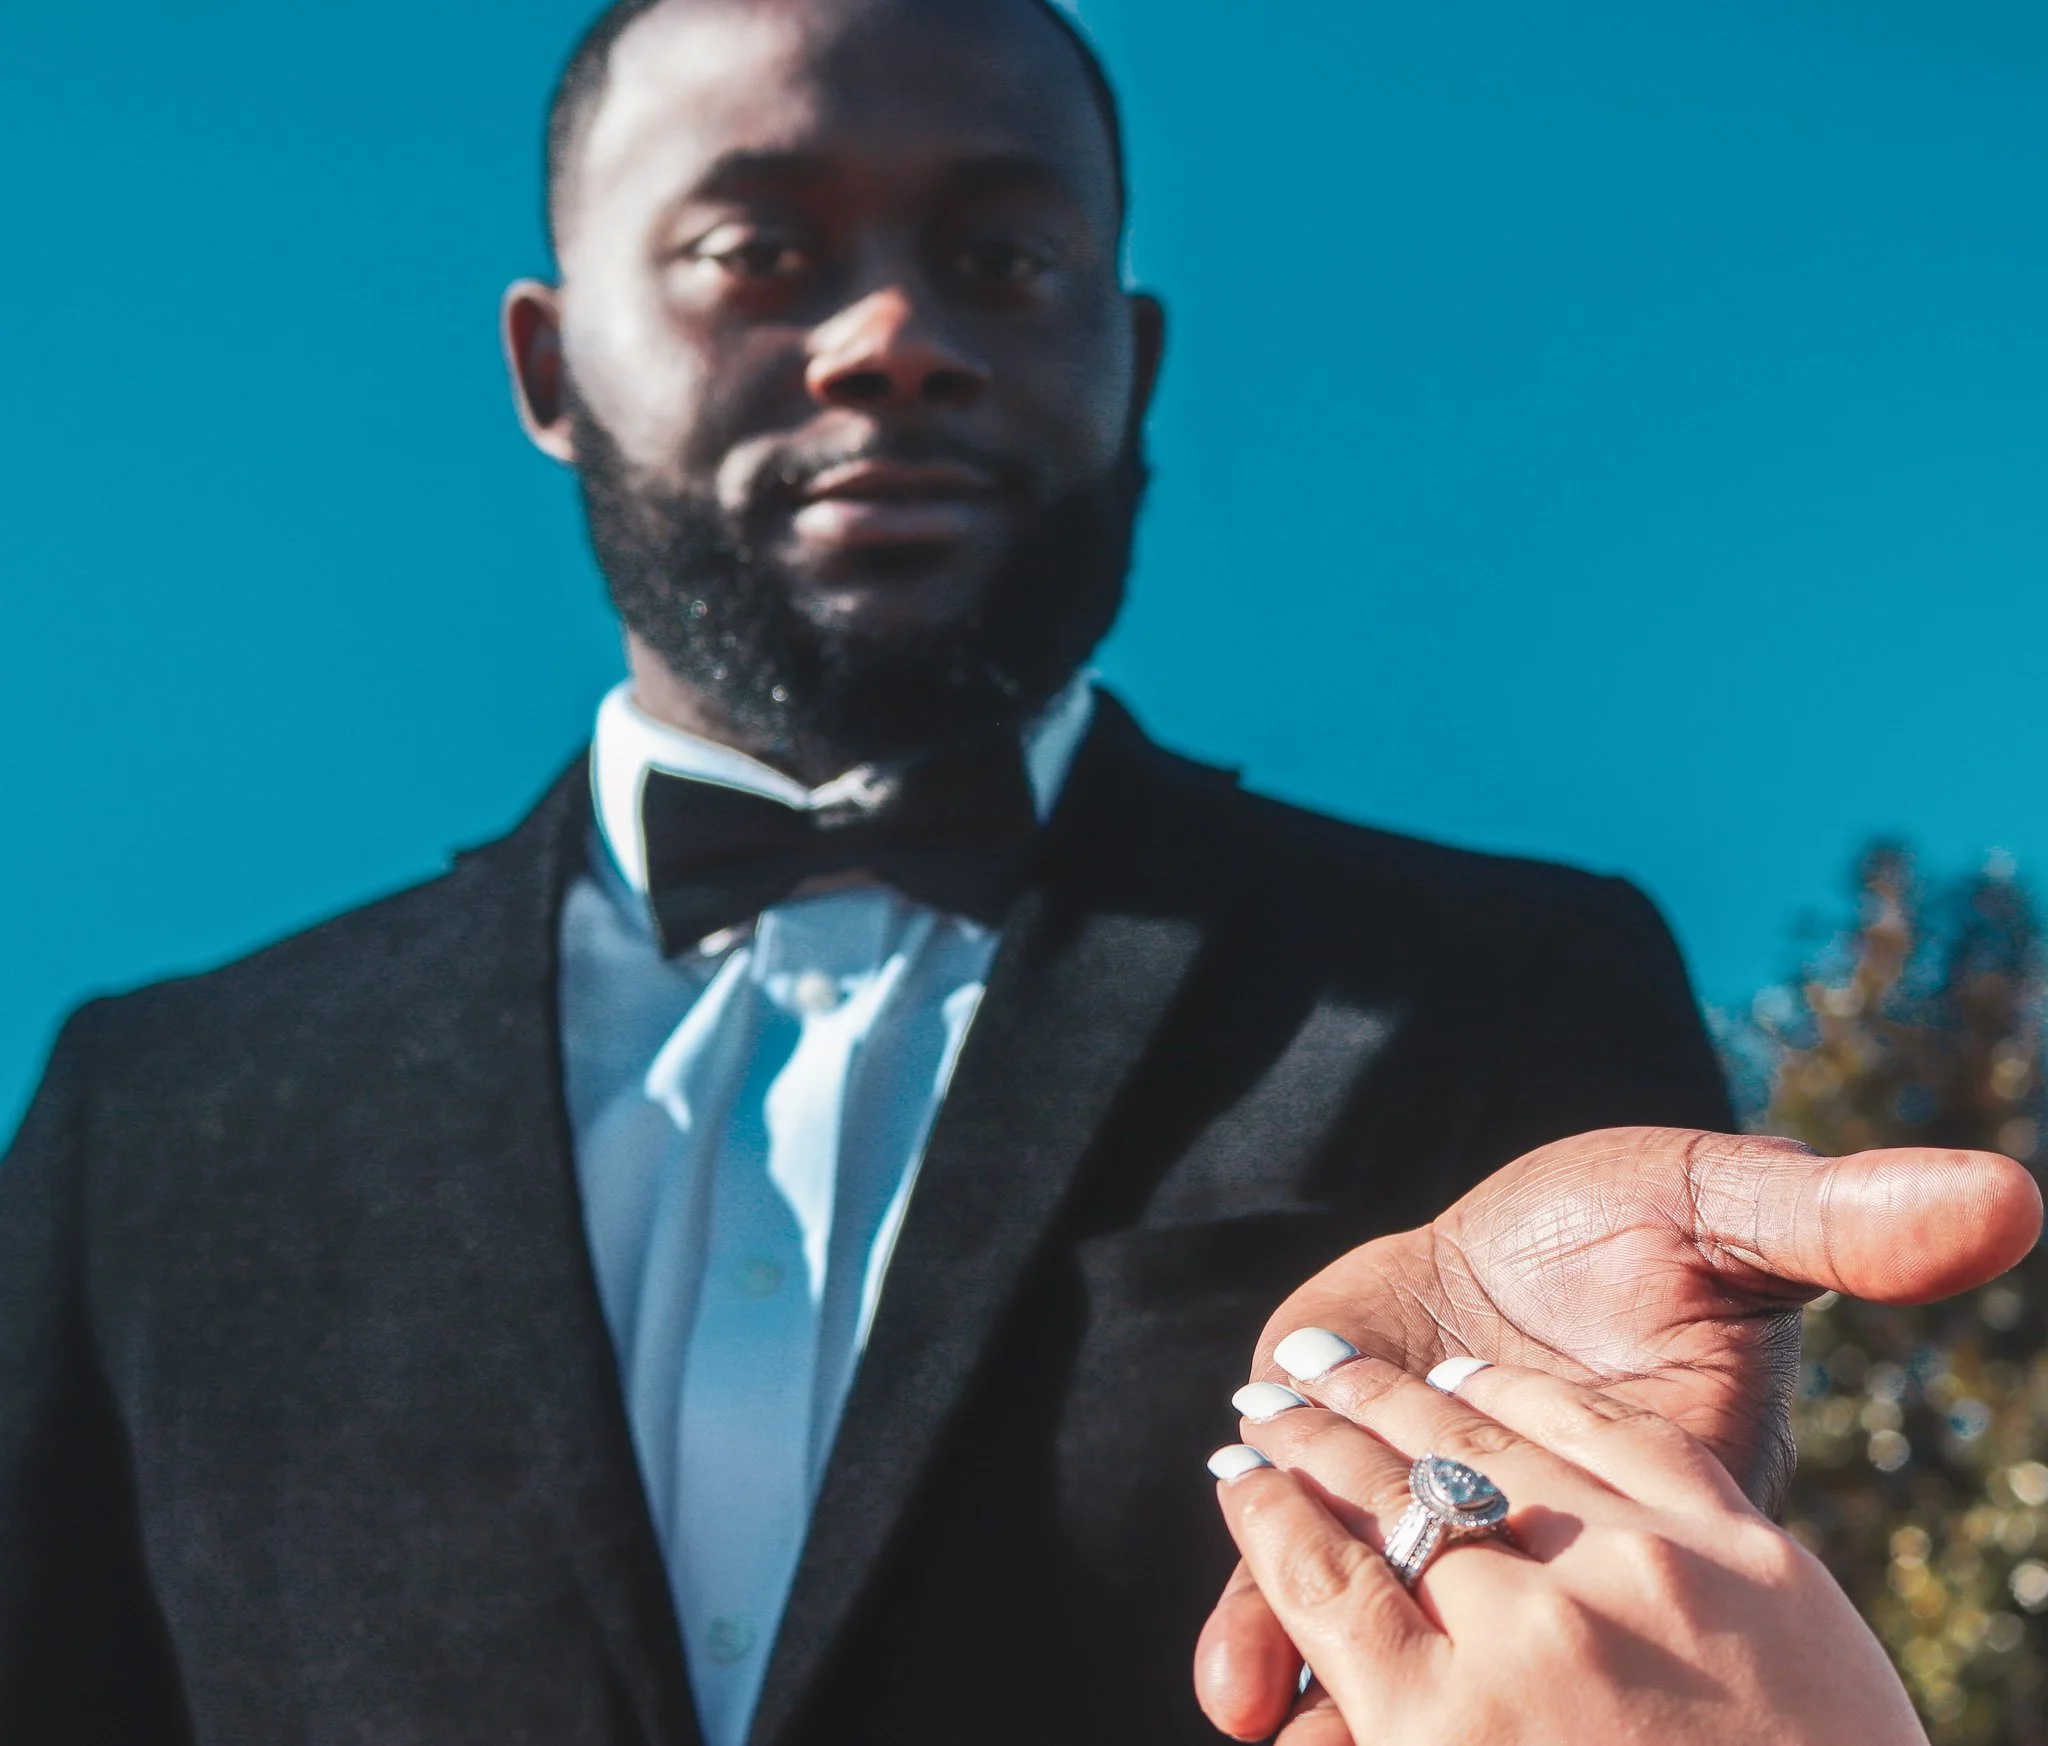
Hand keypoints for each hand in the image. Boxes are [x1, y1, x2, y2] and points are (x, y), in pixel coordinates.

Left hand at [1195, 1126, 2039, 1739]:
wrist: (1508, 1236)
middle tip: (1350, 1708)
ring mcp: (1436, 1547)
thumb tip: (2012, 1198)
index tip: (1521, 1634)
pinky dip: (1260, 1640)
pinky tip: (1231, 1676)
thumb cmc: (1637, 1227)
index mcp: (1649, 1514)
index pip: (1621, 1588)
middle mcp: (1539, 1555)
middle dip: (1416, 1686)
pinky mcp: (1351, 1528)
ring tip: (1264, 1707)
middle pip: (1489, 1636)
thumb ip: (1842, 1222)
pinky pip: (1306, 1611)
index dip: (1576, 1629)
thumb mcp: (1735, 1215)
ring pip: (1386, 1652)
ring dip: (1322, 1689)